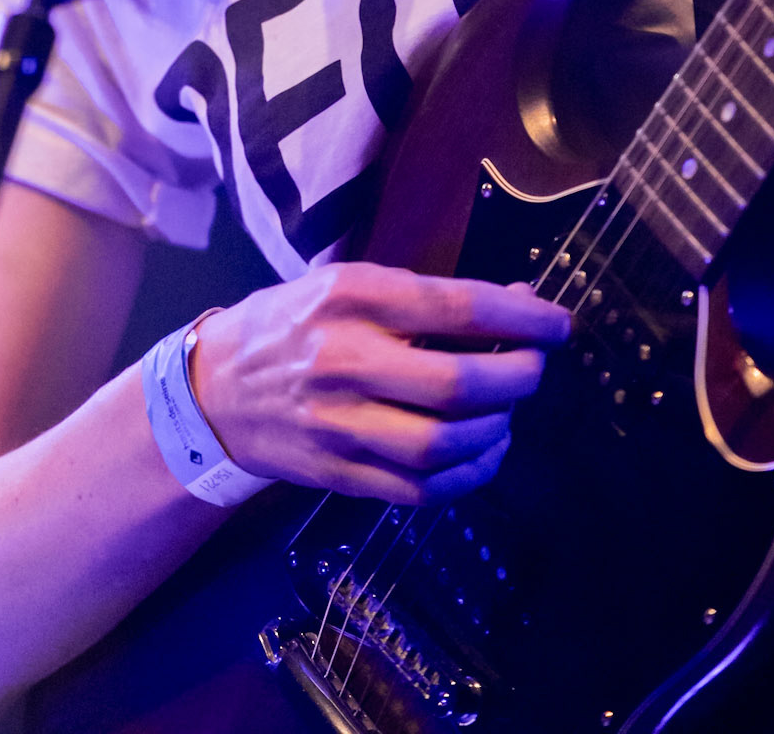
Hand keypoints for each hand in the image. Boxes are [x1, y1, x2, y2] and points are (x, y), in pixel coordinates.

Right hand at [188, 263, 569, 505]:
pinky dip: (467, 476)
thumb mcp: (349, 285)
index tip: (558, 324)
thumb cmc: (293, 324)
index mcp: (350, 297)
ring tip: (506, 413)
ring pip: (442, 443)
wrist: (215, 388)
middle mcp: (344, 359)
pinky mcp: (339, 472)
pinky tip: (483, 453)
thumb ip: (426, 297)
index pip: (455, 306)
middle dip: (517, 378)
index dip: (521, 316)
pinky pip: (420, 487)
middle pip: (456, 382)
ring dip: (495, 431)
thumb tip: (518, 301)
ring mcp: (339, 423)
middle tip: (534, 370)